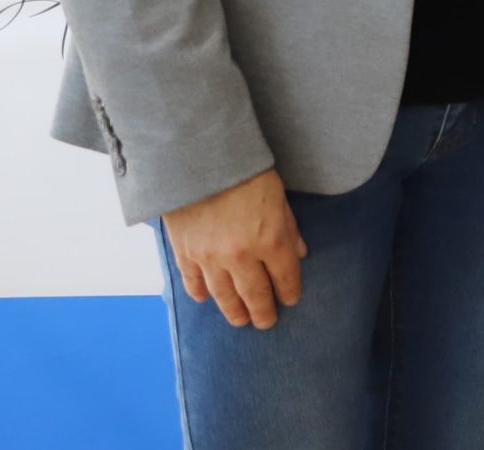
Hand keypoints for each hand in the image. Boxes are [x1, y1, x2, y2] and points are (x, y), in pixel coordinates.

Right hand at [161, 168, 306, 329]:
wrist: (199, 160)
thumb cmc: (246, 173)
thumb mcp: (279, 198)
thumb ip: (289, 229)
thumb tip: (298, 254)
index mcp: (270, 240)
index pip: (285, 278)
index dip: (289, 292)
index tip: (290, 300)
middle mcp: (241, 256)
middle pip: (255, 295)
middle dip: (263, 312)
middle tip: (266, 323)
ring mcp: (210, 258)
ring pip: (224, 297)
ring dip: (234, 312)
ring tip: (240, 320)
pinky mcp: (185, 254)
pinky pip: (193, 283)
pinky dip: (200, 294)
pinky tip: (206, 300)